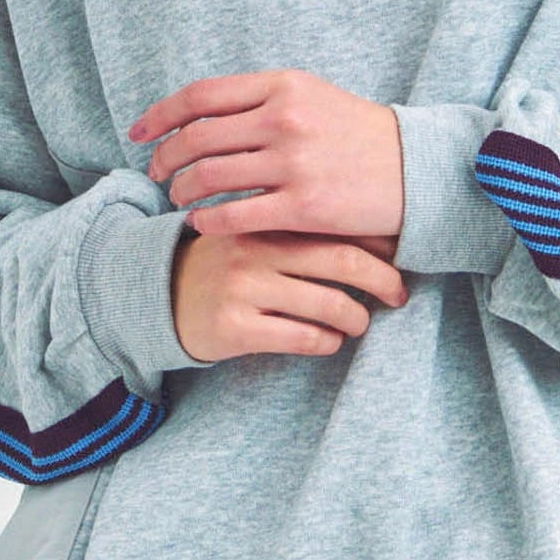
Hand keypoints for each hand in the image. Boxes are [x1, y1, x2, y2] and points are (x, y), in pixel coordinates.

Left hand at [129, 69, 404, 240]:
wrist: (414, 167)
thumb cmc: (357, 133)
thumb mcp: (311, 96)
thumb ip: (260, 100)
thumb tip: (200, 115)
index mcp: (283, 85)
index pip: (201, 96)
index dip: (160, 115)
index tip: (140, 132)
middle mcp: (284, 118)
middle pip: (196, 138)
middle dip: (165, 158)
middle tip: (156, 173)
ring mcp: (293, 162)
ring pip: (209, 177)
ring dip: (182, 191)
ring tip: (179, 199)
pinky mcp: (304, 205)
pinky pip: (235, 215)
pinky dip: (208, 221)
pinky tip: (203, 224)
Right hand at [170, 229, 407, 362]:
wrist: (160, 296)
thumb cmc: (229, 263)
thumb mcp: (259, 231)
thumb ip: (304, 228)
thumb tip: (379, 234)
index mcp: (268, 217)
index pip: (337, 222)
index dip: (377, 241)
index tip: (400, 255)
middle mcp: (257, 246)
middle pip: (342, 260)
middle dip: (382, 280)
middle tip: (399, 294)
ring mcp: (244, 287)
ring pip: (327, 304)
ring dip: (356, 317)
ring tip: (361, 322)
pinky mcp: (234, 327)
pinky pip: (300, 337)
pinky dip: (326, 342)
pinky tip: (330, 341)